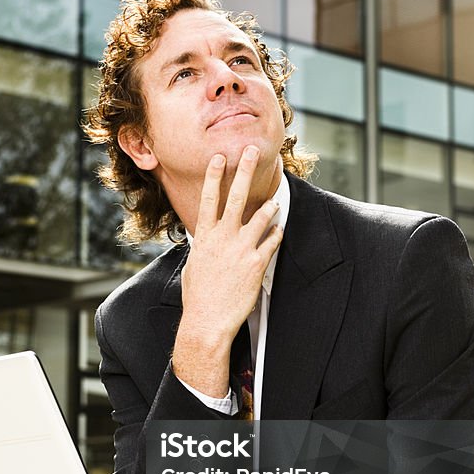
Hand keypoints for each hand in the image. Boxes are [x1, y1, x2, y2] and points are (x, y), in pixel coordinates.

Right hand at [172, 145, 283, 395]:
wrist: (207, 321)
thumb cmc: (198, 298)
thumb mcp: (193, 267)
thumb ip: (201, 249)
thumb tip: (202, 242)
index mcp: (204, 238)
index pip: (208, 199)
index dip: (214, 176)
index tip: (218, 158)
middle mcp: (223, 238)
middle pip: (235, 197)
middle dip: (243, 171)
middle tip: (250, 152)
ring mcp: (241, 249)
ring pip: (260, 217)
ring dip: (269, 206)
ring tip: (275, 199)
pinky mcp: (257, 263)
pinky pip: (272, 241)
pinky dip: (276, 234)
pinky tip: (279, 231)